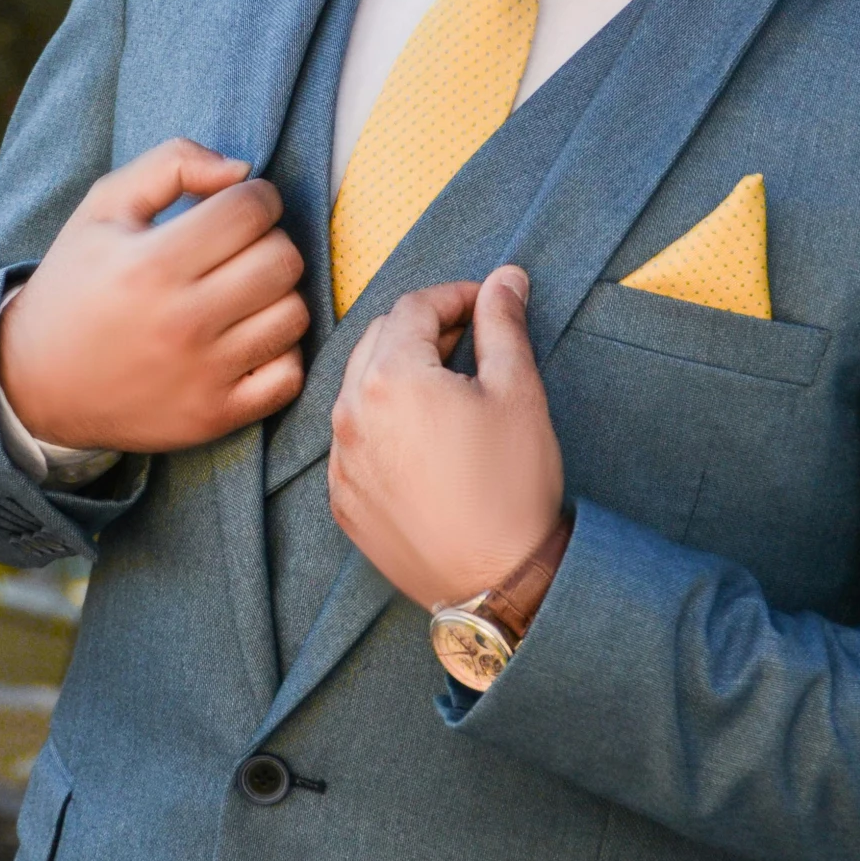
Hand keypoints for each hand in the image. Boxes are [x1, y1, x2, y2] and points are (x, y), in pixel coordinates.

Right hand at [0, 139, 307, 451]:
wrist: (34, 382)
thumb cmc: (76, 283)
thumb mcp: (104, 207)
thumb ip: (172, 164)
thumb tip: (243, 170)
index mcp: (153, 264)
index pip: (251, 210)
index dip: (255, 196)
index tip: (235, 207)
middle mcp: (182, 322)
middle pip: (283, 259)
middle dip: (269, 240)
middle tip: (239, 248)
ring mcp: (202, 375)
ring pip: (293, 314)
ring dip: (277, 294)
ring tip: (242, 291)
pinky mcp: (214, 417)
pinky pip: (289, 375)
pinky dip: (278, 353)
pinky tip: (246, 338)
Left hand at [328, 268, 562, 610]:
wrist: (496, 583)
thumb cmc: (512, 484)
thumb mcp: (517, 391)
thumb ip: (503, 324)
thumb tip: (506, 278)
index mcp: (390, 377)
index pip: (414, 308)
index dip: (455, 296)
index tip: (487, 304)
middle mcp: (350, 413)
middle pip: (379, 340)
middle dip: (423, 329)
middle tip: (470, 339)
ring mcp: (341, 461)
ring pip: (360, 389)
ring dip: (398, 373)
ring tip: (448, 387)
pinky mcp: (343, 500)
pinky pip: (353, 439)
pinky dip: (381, 422)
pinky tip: (423, 437)